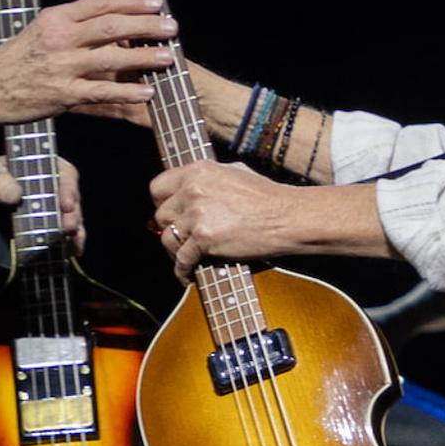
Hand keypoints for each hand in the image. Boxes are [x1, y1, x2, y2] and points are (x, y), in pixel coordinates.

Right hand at [0, 0, 174, 122]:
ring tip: (168, 58)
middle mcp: (61, 39)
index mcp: (56, 18)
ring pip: (111, 58)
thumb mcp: (41, 31)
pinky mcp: (63, 94)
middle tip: (171, 27)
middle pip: (111, 26)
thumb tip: (110, 19)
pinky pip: (102, 92)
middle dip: (146, 26)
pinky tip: (148, 92)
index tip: (156, 1)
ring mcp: (62, 67)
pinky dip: (127, 92)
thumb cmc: (17, 60)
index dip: (131, 1)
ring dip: (143, 57)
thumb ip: (73, 25)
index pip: (100, 3)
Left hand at [0, 149, 83, 250]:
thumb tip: (14, 195)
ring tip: (73, 243)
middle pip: (71, 200)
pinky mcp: (45, 230)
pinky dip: (70, 245)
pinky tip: (72, 253)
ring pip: (71, 220)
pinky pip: (63, 237)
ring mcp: (50, 211)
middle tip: (68, 226)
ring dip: (74, 232)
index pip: (64, 174)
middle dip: (73, 214)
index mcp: (42, 167)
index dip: (68, 188)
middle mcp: (52, 188)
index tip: (66, 204)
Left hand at [151, 161, 305, 270]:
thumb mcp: (235, 172)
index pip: (158, 186)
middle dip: (169, 229)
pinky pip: (182, 259)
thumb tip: (194, 184)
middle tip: (180, 239)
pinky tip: (188, 275)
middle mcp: (193, 190)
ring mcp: (197, 214)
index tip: (168, 214)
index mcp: (198, 171)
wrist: (286, 217)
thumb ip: (209, 178)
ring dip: (174, 251)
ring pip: (167, 238)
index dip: (160, 203)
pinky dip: (182, 271)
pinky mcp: (204, 238)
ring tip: (185, 258)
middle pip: (161, 215)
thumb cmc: (267, 197)